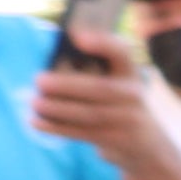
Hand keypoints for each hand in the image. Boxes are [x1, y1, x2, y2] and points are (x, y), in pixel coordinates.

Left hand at [30, 45, 167, 179]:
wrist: (146, 143)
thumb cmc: (115, 104)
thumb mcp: (113, 83)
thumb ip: (88, 72)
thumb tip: (47, 72)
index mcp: (128, 72)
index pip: (121, 53)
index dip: (102, 43)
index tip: (77, 36)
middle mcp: (133, 94)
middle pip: (100, 89)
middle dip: (67, 85)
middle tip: (38, 80)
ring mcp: (129, 120)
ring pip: (90, 113)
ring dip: (58, 108)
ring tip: (34, 102)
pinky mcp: (117, 140)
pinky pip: (84, 133)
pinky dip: (57, 128)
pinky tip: (36, 122)